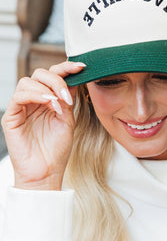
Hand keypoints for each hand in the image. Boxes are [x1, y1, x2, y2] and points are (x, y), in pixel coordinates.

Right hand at [1, 61, 84, 189]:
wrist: (47, 172)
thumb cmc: (57, 149)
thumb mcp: (68, 120)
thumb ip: (67, 100)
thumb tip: (72, 80)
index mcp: (48, 99)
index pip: (54, 76)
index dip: (66, 67)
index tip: (81, 67)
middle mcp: (34, 100)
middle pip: (40, 73)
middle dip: (57, 78)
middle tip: (68, 94)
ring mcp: (22, 107)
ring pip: (28, 81)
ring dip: (47, 87)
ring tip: (59, 102)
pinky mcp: (11, 116)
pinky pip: (19, 96)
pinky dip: (35, 95)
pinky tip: (49, 103)